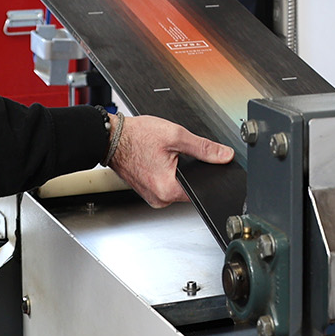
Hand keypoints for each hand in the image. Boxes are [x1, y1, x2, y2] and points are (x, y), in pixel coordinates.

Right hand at [108, 114, 233, 208]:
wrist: (110, 138)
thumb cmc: (135, 136)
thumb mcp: (176, 136)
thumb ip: (204, 147)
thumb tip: (224, 155)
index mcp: (168, 189)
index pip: (201, 189)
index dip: (206, 173)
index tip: (202, 162)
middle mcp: (159, 199)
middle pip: (189, 187)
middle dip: (189, 170)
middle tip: (174, 153)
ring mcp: (151, 197)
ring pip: (176, 185)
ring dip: (176, 171)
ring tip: (162, 155)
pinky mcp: (147, 191)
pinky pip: (165, 184)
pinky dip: (165, 172)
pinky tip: (156, 160)